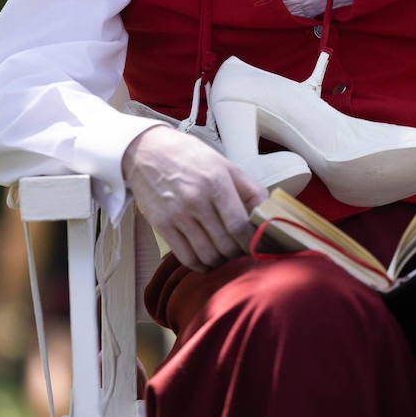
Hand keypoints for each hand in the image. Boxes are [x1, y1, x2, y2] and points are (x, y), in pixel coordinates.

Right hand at [122, 125, 266, 271]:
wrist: (147, 151)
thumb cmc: (190, 157)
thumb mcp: (224, 164)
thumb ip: (249, 188)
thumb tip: (268, 212)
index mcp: (216, 182)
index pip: (239, 225)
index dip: (251, 242)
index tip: (256, 246)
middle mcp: (196, 199)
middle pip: (224, 244)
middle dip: (237, 253)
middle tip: (241, 252)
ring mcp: (177, 214)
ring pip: (207, 254)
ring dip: (220, 261)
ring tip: (225, 256)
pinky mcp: (161, 225)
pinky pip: (185, 257)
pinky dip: (200, 265)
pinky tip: (206, 260)